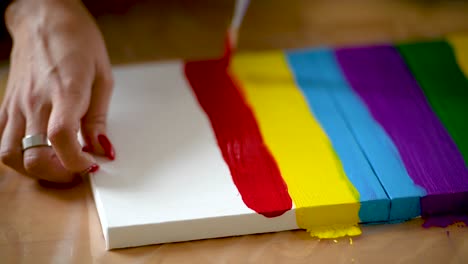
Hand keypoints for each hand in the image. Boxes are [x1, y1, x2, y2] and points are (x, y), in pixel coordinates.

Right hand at [0, 0, 114, 182]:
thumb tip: (101, 149)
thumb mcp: (102, 78)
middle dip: (58, 174)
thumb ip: (99, 118)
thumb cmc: (77, 41)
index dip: (76, 161)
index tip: (90, 165)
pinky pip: (2, 140)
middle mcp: (36, 101)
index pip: (62, 137)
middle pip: (33, 156)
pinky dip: (18, 155)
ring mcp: (17, 104)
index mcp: (66, 92)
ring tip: (55, 164)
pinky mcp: (7, 104)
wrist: (44, 18)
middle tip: (76, 169)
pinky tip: (37, 150)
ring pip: (10, 155)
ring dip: (34, 170)